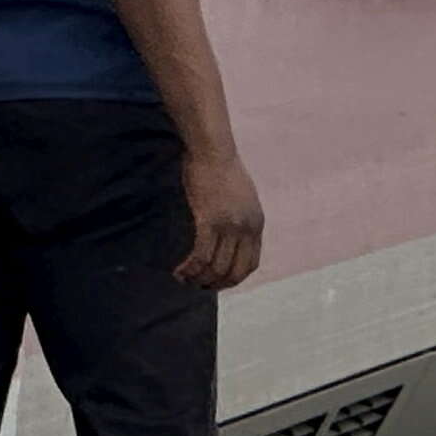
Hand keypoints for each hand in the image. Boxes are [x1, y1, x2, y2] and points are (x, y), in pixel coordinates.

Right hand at [175, 147, 264, 289]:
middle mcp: (246, 228)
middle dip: (214, 284)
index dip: (233, 279)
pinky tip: (179, 271)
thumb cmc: (221, 167)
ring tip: (184, 279)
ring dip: (198, 278)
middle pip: (233, 272)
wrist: (212, 149)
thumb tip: (230, 234)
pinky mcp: (209, 220)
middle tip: (197, 286)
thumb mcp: (242, 195)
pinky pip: (201, 255)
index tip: (217, 282)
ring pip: (215, 267)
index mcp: (256, 223)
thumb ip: (241, 216)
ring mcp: (229, 226)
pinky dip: (190, 268)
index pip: (250, 264)